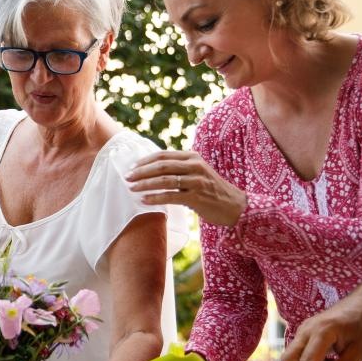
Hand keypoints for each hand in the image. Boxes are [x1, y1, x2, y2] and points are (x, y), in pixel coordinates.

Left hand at [125, 150, 246, 225]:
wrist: (234, 206)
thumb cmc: (211, 190)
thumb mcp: (196, 173)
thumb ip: (179, 168)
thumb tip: (151, 169)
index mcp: (193, 157)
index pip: (163, 155)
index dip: (145, 161)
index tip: (131, 167)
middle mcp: (195, 166)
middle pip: (162, 165)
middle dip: (142, 172)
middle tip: (127, 177)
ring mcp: (197, 181)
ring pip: (165, 180)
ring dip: (145, 184)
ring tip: (132, 188)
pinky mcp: (197, 197)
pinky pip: (171, 196)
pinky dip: (156, 197)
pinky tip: (144, 200)